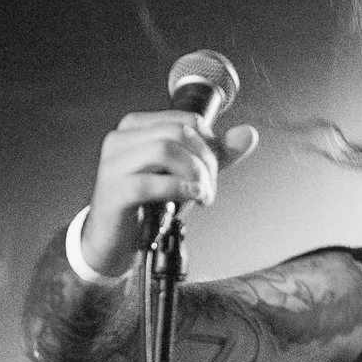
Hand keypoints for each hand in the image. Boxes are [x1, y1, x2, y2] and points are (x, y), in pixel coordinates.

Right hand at [81, 110, 260, 276]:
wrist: (112, 241)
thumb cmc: (147, 205)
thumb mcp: (185, 175)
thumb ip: (216, 154)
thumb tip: (248, 134)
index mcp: (136, 127)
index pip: (186, 120)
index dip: (210, 143)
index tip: (213, 169)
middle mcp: (121, 139)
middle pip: (178, 133)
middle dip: (205, 161)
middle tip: (209, 186)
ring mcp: (114, 164)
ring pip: (165, 150)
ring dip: (195, 174)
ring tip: (202, 195)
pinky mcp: (114, 191)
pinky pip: (151, 183)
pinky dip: (180, 189)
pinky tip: (192, 198)